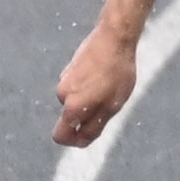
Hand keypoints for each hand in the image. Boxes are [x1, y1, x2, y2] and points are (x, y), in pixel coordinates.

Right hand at [54, 26, 138, 145]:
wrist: (113, 39)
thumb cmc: (117, 74)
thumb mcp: (113, 106)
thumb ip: (95, 126)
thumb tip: (81, 141)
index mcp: (72, 107)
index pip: (62, 135)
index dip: (74, 141)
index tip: (89, 137)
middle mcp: (63, 95)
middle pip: (72, 119)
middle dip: (87, 118)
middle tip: (109, 106)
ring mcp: (64, 81)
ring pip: (77, 102)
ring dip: (92, 101)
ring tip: (111, 87)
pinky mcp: (69, 70)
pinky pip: (79, 88)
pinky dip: (90, 88)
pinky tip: (105, 76)